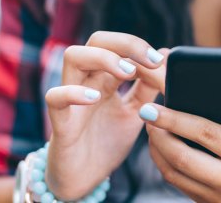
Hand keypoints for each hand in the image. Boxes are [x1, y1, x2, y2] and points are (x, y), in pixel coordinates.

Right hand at [44, 31, 166, 199]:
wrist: (84, 180)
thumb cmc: (106, 141)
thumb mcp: (135, 112)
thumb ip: (147, 87)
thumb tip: (166, 54)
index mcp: (106, 78)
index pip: (119, 45)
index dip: (141, 48)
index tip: (163, 61)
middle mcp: (87, 81)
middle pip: (97, 40)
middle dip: (125, 43)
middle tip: (150, 60)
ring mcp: (71, 99)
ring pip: (73, 56)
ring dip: (103, 58)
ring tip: (127, 73)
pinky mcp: (60, 122)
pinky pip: (55, 97)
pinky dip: (73, 92)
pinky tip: (95, 97)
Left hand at [141, 100, 220, 201]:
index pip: (206, 134)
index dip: (176, 119)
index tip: (156, 106)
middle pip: (182, 156)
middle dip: (158, 134)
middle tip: (145, 112)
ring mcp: (216, 196)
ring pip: (173, 173)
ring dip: (156, 149)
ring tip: (150, 127)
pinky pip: (177, 184)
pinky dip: (163, 164)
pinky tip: (161, 147)